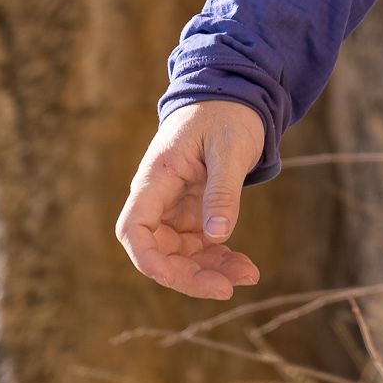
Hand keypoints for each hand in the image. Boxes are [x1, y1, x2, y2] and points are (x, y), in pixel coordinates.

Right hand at [116, 99, 266, 300]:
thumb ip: (222, 190)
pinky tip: (244, 268)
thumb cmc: (227, 114)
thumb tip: (217, 236)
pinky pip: (200, 246)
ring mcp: (175, 209)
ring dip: (209, 271)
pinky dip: (220, 259)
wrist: (234, 95)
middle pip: (158, 251)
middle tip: (228, 286)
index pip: (134, 229)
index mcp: (156, 178)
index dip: (147, 259)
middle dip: (189, 275)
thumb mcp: (230, 148)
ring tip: (249, 275)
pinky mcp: (193, 213)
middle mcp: (159, 198)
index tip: (172, 278)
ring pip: (181, 255)